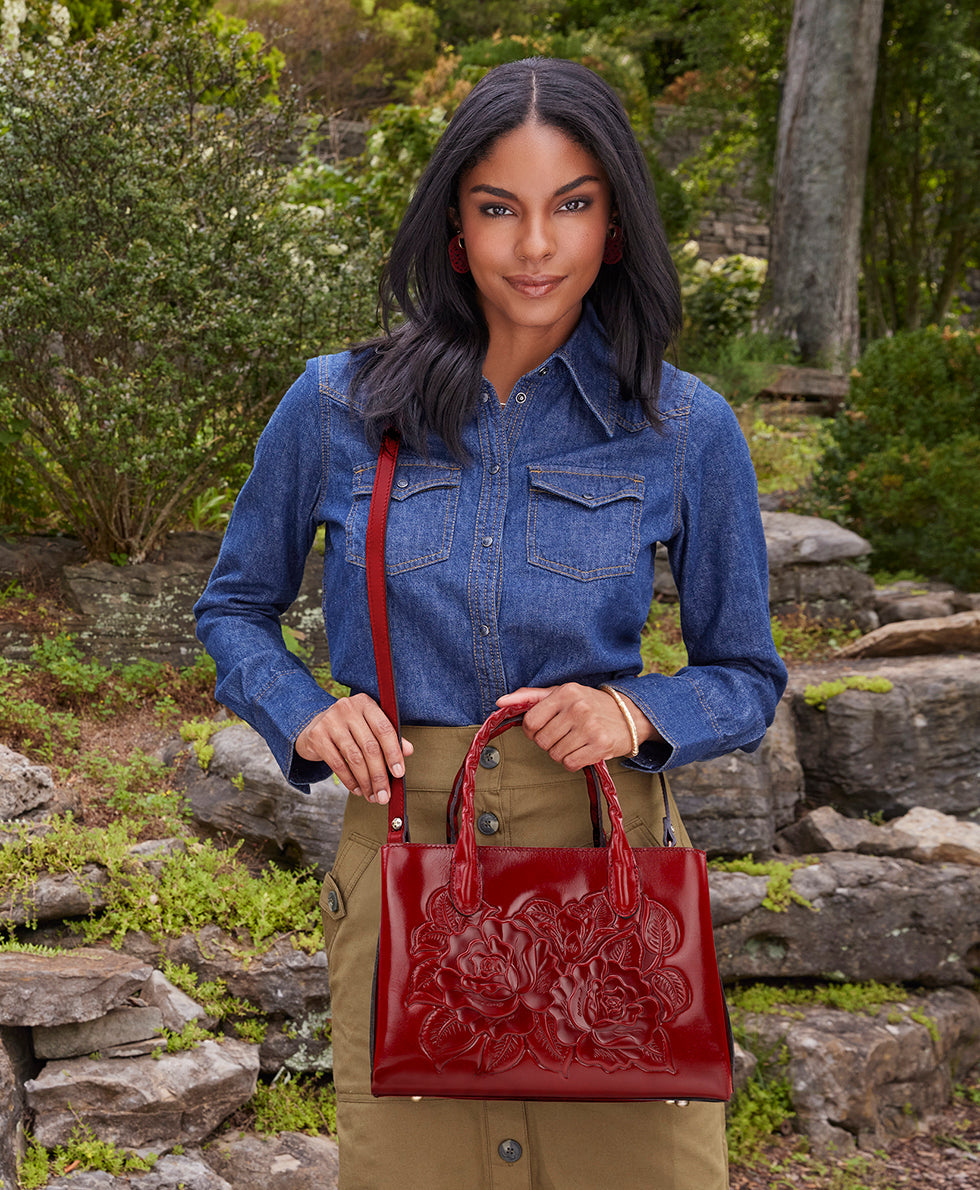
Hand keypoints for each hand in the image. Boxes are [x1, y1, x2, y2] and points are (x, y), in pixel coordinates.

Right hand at [295, 694, 412, 804]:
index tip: (399, 774)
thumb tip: (409, 751)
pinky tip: (357, 790)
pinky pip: (337, 764)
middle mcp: (347, 708)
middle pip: (369, 746)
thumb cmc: (349, 728)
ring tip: (372, 796)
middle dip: (379, 775)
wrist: (315, 727)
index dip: (393, 753)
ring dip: (366, 781)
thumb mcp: (369, 726)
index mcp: (365, 703)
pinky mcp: (317, 736)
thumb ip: (388, 737)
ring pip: (354, 758)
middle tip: (385, 795)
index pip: (384, 729)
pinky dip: (350, 780)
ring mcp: (330, 721)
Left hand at [496, 684, 659, 770]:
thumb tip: (500, 701)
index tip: (542, 729)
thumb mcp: (562, 693)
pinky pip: (570, 763)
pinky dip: (572, 761)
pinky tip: (582, 750)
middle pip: (542, 741)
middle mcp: (578, 708)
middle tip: (562, 735)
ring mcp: (590, 727)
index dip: (532, 731)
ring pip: (555, 754)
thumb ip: (531, 697)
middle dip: (547, 743)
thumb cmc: (589, 704)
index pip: (530, 721)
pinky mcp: (600, 745)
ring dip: (561, 753)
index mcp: (566, 692)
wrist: (629, 715)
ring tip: (574, 741)